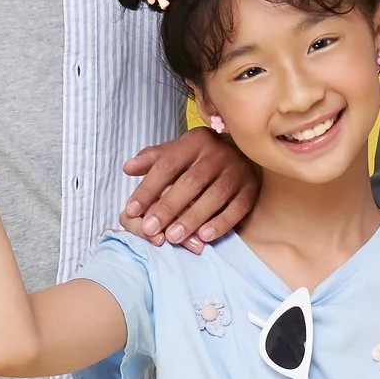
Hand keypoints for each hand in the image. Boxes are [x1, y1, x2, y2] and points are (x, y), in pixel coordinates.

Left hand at [121, 126, 258, 249]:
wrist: (246, 153)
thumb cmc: (201, 157)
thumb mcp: (177, 152)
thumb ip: (152, 160)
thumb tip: (128, 168)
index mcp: (195, 141)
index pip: (167, 164)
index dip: (148, 188)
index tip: (131, 210)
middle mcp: (218, 153)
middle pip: (190, 182)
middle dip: (168, 207)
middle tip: (150, 229)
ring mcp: (237, 171)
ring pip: (214, 196)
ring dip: (192, 218)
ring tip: (173, 237)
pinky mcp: (251, 189)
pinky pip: (237, 208)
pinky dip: (220, 223)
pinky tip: (203, 237)